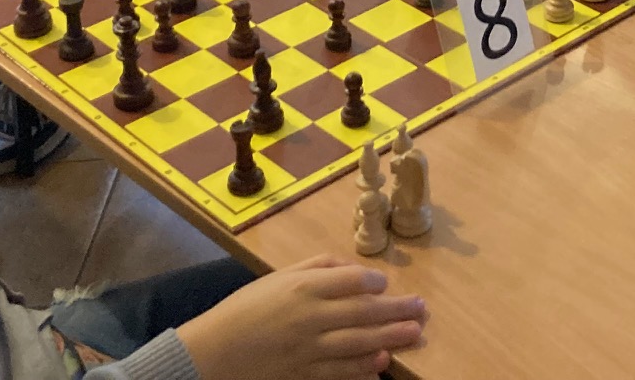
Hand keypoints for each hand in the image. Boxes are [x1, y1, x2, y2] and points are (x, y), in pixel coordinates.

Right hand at [177, 257, 424, 379]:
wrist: (212, 352)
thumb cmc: (246, 309)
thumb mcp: (277, 277)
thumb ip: (316, 268)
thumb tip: (351, 267)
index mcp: (302, 287)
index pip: (350, 280)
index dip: (373, 282)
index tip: (386, 283)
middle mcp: (309, 317)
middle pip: (362, 312)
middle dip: (396, 310)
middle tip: (422, 309)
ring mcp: (307, 349)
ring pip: (357, 343)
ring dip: (390, 338)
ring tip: (414, 334)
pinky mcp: (302, 374)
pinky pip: (339, 373)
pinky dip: (362, 369)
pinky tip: (382, 364)